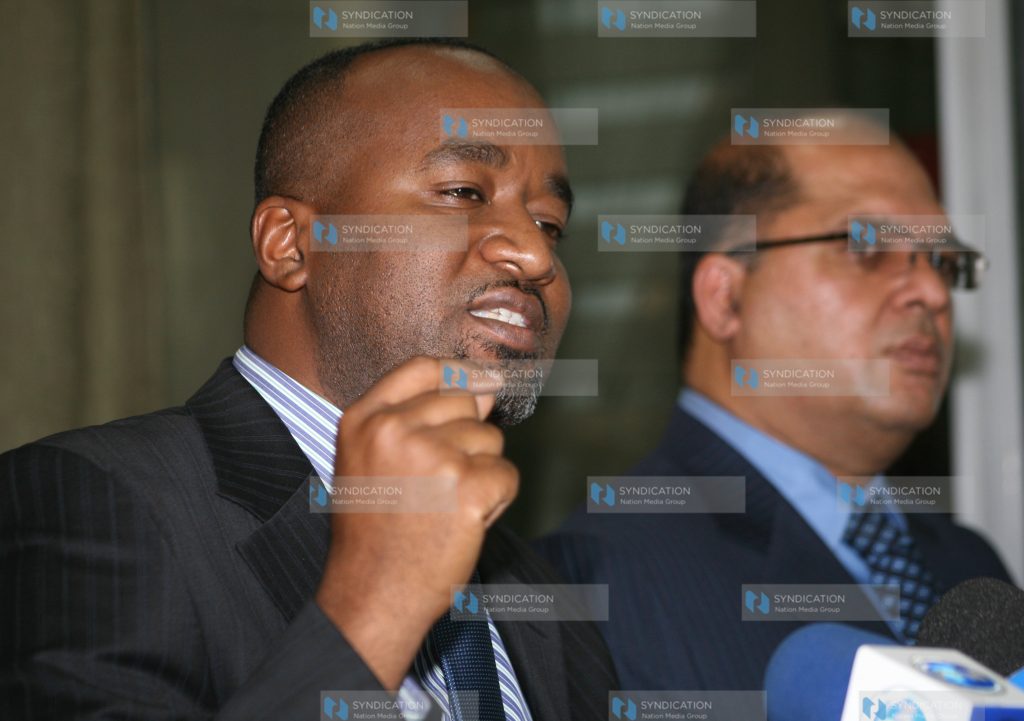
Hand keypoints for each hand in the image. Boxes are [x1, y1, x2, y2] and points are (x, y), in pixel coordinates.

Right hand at [314, 357, 518, 687]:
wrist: (372, 593)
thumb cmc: (373, 530)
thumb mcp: (368, 460)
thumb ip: (414, 418)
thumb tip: (484, 386)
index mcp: (364, 419)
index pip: (424, 368)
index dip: (460, 372)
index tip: (483, 381)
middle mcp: (395, 430)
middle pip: (465, 402)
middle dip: (468, 438)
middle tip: (442, 483)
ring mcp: (433, 457)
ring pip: (490, 440)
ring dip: (482, 471)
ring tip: (447, 506)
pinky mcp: (467, 488)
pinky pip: (507, 476)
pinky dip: (498, 500)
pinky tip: (466, 521)